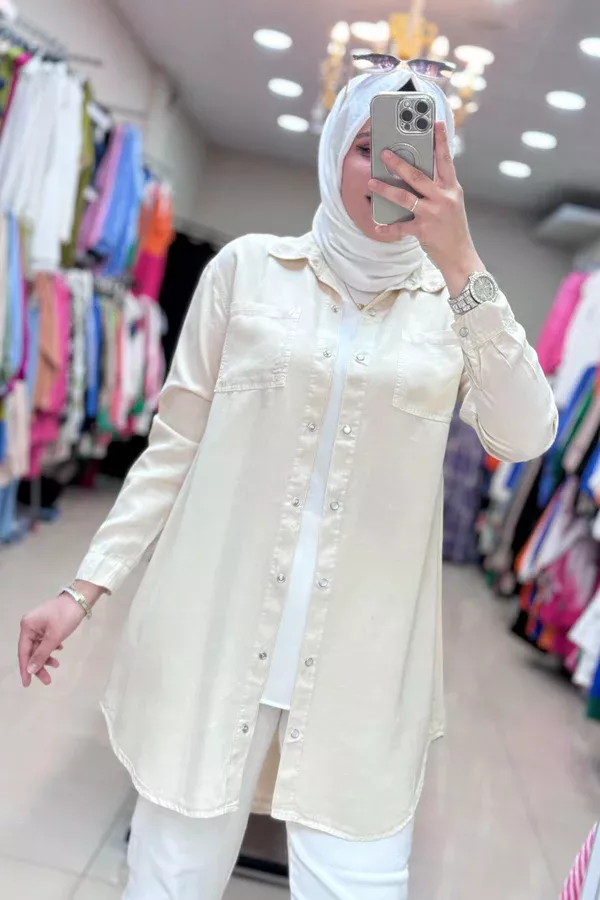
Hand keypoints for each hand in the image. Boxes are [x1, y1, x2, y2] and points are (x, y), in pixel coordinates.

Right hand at [18, 593, 86, 686]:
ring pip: (39, 647)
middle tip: (47, 680)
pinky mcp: (48, 625)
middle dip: (39, 666)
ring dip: (46, 657)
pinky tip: (59, 650)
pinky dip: (51, 648)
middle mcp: (30, 626)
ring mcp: (39, 625)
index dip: (25, 669)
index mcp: (27, 627)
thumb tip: (30, 669)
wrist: (81, 599)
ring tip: (56, 665)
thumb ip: (41, 654)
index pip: (23, 652)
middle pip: (31, 651)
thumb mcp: (54, 637)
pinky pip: (46, 641)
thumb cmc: (66, 616)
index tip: (27, 684)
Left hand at [368, 122, 483, 295]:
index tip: (435, 122)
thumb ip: (439, 189)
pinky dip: (387, 228)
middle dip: (399, 163)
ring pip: (405, 197)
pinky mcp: (423, 231)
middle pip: (418, 176)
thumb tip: (417, 176)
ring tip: (372, 182)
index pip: (446, 160)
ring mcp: (433, 214)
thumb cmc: (453, 229)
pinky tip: (377, 226)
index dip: (441, 140)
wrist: (461, 256)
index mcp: (452, 189)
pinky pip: (400, 228)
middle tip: (384, 153)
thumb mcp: (452, 204)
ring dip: (386, 189)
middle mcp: (443, 199)